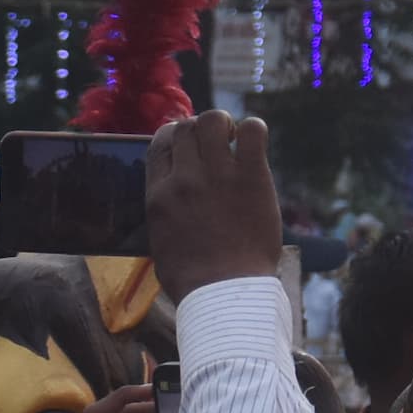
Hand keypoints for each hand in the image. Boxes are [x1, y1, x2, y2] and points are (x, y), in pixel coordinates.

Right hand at [146, 112, 282, 300]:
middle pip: (187, 127)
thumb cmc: (192, 276)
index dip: (175, 134)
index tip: (189, 142)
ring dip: (225, 125)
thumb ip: (165, 208)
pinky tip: (254, 146)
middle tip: (217, 145)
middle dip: (201, 130)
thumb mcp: (161, 239)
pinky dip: (253, 130)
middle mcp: (184, 178)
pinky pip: (252, 130)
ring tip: (234, 142)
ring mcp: (217, 174)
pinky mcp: (251, 176)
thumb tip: (171, 192)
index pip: (160, 143)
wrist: (224, 292)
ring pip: (214, 120)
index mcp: (158, 195)